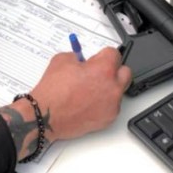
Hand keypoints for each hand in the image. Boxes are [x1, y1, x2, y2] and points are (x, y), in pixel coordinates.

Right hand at [1, 47, 130, 160]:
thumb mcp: (62, 60)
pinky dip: (103, 103)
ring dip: (108, 87)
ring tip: (89, 90)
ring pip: (119, 90)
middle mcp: (112, 87)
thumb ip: (78, 57)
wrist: (46, 115)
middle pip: (125, 72)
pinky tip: (87, 102)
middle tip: (98, 72)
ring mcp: (112, 104)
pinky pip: (112, 106)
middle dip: (113, 70)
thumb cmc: (53, 91)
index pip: (114, 54)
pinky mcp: (109, 119)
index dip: (102, 55)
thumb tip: (83, 60)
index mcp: (103, 69)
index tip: (97, 58)